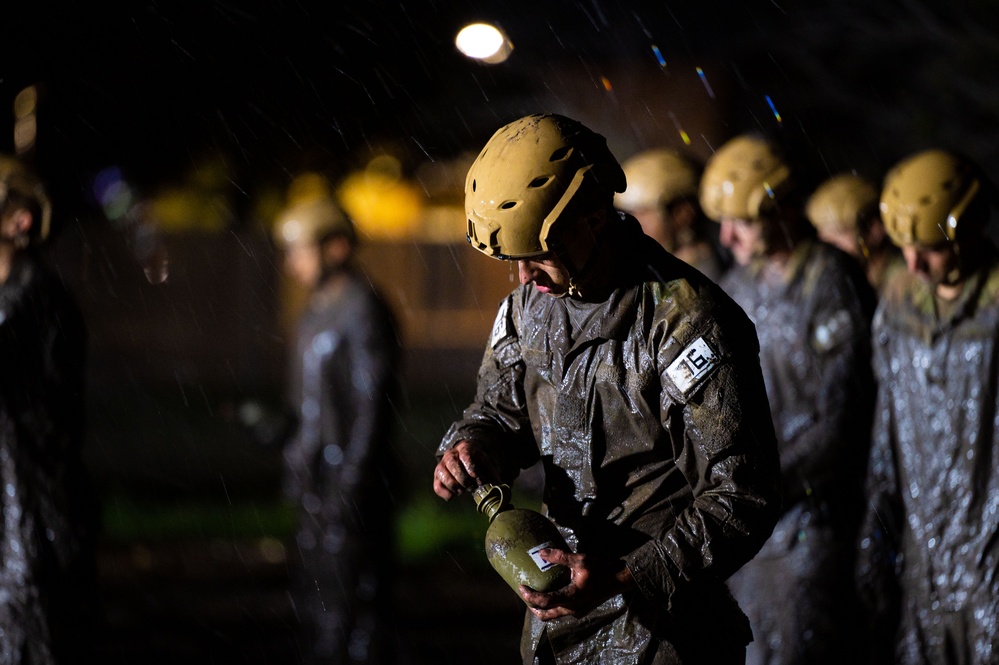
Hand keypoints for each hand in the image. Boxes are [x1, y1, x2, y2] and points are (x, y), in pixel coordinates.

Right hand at [433, 440, 500, 499]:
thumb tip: (497, 485)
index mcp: (465, 447)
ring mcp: (442, 465)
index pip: (465, 454)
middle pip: (452, 463)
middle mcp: (451, 454)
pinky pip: (437, 486)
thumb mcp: (488, 464)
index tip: (475, 476)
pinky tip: (454, 495)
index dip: (470, 465)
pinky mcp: (438, 478)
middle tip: (471, 487)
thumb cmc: (479, 464)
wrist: (469, 464)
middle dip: (462, 478)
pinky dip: (445, 493)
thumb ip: (491, 472)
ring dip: (453, 485)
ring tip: (463, 491)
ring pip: (442, 473)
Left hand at [519, 548, 634, 620]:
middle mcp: (572, 609)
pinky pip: (561, 611)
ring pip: (554, 615)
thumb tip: (540, 553)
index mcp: (571, 598)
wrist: (619, 579)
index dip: (530, 596)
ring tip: (534, 596)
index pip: (545, 602)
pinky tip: (550, 594)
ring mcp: (577, 611)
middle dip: (532, 606)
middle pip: (546, 615)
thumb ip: (560, 556)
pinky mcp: (581, 608)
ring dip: (542, 608)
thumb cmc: (601, 569)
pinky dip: (552, 606)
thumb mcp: (581, 560)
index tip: (521, 586)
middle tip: (524, 593)